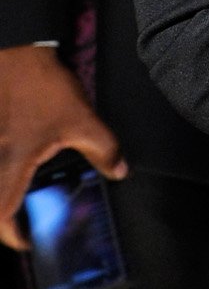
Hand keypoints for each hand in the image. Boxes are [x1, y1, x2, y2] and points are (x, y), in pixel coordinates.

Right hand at [0, 46, 125, 252]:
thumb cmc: (39, 84)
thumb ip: (103, 149)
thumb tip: (118, 169)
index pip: (0, 214)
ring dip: (2, 192)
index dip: (11, 235)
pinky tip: (17, 161)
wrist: (15, 49)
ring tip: (19, 193)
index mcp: (10, 164)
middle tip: (21, 219)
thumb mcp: (81, 119)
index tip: (26, 239)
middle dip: (3, 216)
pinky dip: (2, 170)